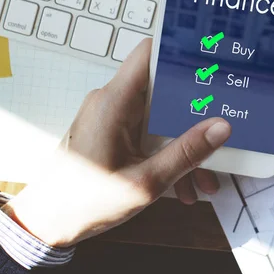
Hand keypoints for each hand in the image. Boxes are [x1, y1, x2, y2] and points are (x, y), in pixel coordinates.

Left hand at [3, 39, 230, 246]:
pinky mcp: (110, 132)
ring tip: (205, 180)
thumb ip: (186, 153)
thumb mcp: (146, 182)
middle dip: (193, 116)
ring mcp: (110, 117)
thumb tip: (222, 126)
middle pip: (162, 90)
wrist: (48, 223)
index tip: (211, 61)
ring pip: (158, 118)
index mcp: (114, 101)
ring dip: (183, 144)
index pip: (148, 53)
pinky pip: (146, 133)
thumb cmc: (87, 202)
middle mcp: (111, 101)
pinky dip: (165, 153)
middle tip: (225, 130)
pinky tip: (184, 186)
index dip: (179, 50)